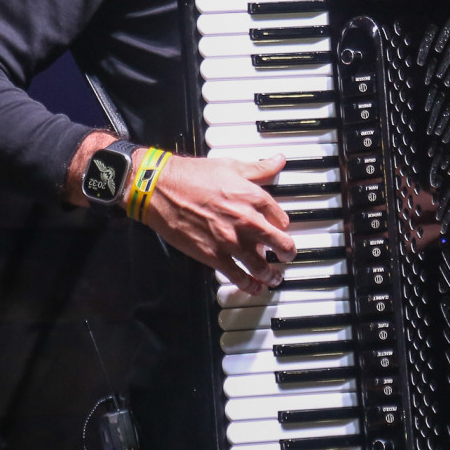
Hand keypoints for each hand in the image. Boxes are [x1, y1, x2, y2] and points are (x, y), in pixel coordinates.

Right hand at [140, 153, 296, 295]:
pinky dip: (249, 286)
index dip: (282, 225)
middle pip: (280, 244)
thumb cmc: (192, 176)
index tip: (280, 229)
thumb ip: (259, 168)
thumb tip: (278, 161)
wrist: (162, 189)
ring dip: (271, 275)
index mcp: (253, 197)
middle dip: (288, 253)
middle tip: (288, 256)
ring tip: (274, 278)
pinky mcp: (213, 256)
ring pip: (261, 266)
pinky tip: (253, 288)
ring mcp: (231, 241)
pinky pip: (237, 276)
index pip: (281, 218)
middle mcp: (247, 221)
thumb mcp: (231, 166)